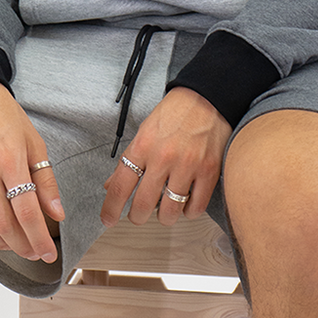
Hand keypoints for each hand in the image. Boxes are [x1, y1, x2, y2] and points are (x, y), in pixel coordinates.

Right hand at [0, 77, 63, 262]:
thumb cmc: (4, 115)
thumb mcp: (34, 143)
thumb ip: (46, 181)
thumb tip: (57, 214)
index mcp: (10, 160)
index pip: (27, 212)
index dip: (39, 238)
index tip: (49, 253)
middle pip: (4, 224)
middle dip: (23, 246)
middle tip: (35, 253)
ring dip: (1, 243)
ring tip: (16, 246)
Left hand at [100, 86, 228, 224]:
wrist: (207, 97)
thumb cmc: (174, 114)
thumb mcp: (144, 132)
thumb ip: (129, 161)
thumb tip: (111, 185)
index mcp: (142, 146)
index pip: (120, 186)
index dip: (111, 208)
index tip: (107, 219)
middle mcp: (163, 157)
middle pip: (143, 205)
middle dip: (137, 216)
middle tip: (139, 214)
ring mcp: (187, 166)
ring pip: (170, 211)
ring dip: (165, 216)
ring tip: (165, 209)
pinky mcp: (209, 171)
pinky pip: (196, 207)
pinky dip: (188, 211)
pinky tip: (186, 204)